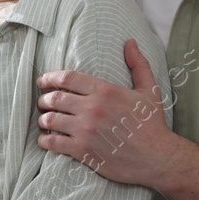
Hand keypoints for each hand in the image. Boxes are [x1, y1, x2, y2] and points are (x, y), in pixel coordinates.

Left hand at [35, 39, 174, 186]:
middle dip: (44, 99)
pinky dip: (43, 140)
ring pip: (49, 119)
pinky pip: (52, 142)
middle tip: (43, 103)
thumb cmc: (152, 124)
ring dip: (42, 119)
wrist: (156, 158)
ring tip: (44, 121)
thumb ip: (138, 64)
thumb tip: (130, 42)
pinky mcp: (82, 151)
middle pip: (54, 98)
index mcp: (105, 91)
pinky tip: (45, 140)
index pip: (67, 78)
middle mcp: (92, 108)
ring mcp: (85, 130)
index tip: (42, 81)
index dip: (49, 78)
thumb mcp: (149, 90)